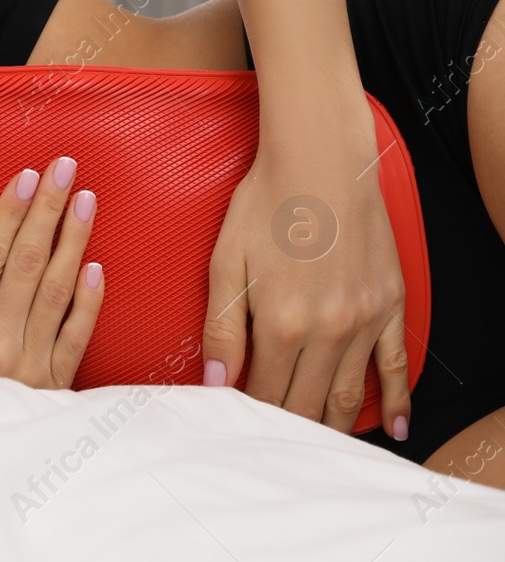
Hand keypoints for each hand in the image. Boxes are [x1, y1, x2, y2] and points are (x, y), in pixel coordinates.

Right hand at [0, 155, 103, 383]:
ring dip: (73, 240)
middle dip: (47, 210)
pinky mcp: (55, 386)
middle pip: (26, 262)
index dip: (9, 212)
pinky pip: (77, 335)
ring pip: (57, 290)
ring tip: (86, 201)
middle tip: (65, 170)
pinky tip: (96, 265)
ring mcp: (30, 366)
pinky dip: (88, 300)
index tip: (26, 177)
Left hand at [201, 106, 411, 438]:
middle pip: (305, 402)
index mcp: (282, 323)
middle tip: (268, 449)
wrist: (321, 161)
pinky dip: (396, 401)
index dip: (246, 416)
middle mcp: (328, 331)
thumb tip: (216, 384)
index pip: (263, 393)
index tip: (234, 432)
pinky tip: (394, 429)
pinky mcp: (390, 306)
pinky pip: (397, 366)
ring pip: (348, 394)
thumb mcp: (226, 263)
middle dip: (284, 429)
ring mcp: (365, 321)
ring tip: (314, 450)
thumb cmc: (265, 205)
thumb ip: (222, 329)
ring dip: (331, 426)